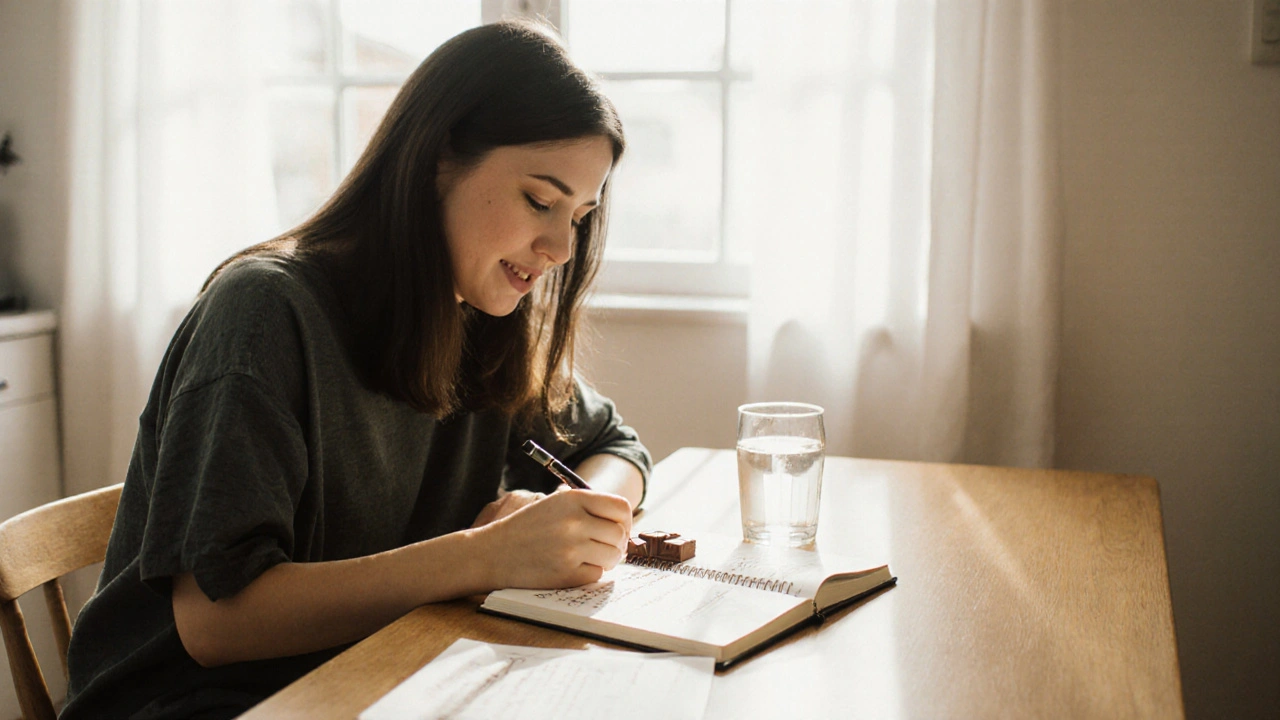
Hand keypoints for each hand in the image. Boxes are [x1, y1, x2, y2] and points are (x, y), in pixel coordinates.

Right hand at [474, 489, 632, 589]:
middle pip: (619, 534)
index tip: (618, 529)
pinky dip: (589, 574)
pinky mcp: (566, 573)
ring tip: (587, 558)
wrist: (492, 553)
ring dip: (606, 560)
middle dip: (616, 544)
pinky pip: (597, 575)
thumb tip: (623, 523)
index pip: (621, 507)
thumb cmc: (526, 528)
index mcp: (573, 499)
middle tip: (603, 548)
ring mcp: (571, 549)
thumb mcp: (554, 504)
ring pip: (613, 556)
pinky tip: (572, 568)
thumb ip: (587, 507)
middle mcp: (574, 521)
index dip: (624, 521)